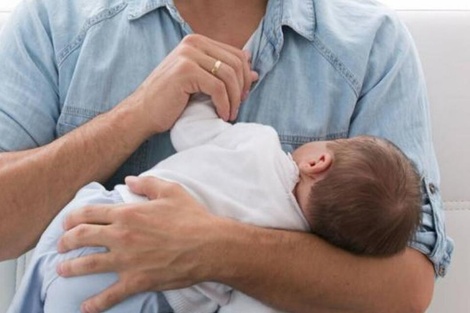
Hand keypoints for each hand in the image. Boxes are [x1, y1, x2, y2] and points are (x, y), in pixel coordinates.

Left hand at [57, 176, 222, 312]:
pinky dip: (95, 303)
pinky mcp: (136, 281)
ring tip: (62, 269)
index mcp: (128, 213)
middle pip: (81, 237)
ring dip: (70, 268)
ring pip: (87, 265)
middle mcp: (121, 236)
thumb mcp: (171, 191)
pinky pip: (110, 295)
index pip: (89, 213)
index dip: (72, 217)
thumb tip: (129, 180)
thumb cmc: (192, 217)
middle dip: (65, 241)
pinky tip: (86, 307)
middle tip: (61, 246)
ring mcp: (127, 260)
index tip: (66, 223)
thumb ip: (147, 183)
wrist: (210, 245)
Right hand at [128, 34, 258, 134]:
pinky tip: (222, 115)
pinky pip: (218, 88)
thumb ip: (223, 73)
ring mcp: (188, 55)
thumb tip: (254, 72)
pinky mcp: (185, 71)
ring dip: (234, 98)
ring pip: (228, 75)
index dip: (245, 76)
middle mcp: (192, 43)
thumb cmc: (171, 100)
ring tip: (230, 113)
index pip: (236, 54)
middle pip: (235, 63)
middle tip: (238, 106)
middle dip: (242, 88)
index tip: (243, 95)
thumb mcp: (201, 82)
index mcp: (197, 41)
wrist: (143, 113)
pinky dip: (224, 104)